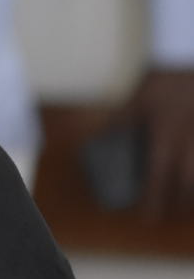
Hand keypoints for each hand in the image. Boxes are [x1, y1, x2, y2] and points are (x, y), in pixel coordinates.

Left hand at [130, 68, 193, 218]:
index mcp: (163, 136)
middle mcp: (188, 140)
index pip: (158, 177)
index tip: (148, 218)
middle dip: (181, 204)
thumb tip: (95, 143)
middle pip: (187, 182)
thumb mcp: (134, 104)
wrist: (184, 61)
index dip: (153, 201)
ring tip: (191, 209)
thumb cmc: (159, 84)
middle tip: (174, 215)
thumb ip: (117, 124)